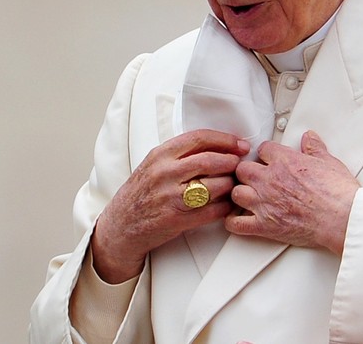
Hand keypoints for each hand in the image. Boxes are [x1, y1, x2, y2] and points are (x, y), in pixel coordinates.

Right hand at [92, 130, 249, 282]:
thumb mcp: (154, 163)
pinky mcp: (177, 219)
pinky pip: (211, 211)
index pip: (199, 138)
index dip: (225, 140)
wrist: (122, 223)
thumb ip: (179, 153)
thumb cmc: (142, 191)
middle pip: (209, 161)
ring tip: (234, 184)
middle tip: (240, 163)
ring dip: (230, 185)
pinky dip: (225, 207)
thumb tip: (215, 145)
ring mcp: (171, 197)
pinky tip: (228, 204)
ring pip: (214, 186)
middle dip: (231, 161)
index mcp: (161, 154)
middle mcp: (166, 173)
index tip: (239, 144)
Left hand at [225, 130, 359, 255]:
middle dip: (246, 173)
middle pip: (242, 169)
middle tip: (254, 178)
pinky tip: (236, 220)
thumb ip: (314, 147)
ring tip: (247, 197)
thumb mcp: (328, 161)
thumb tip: (309, 137)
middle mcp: (269, 179)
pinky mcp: (264, 225)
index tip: (267, 160)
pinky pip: (236, 224)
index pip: (263, 149)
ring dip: (240, 194)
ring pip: (236, 192)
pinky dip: (233, 223)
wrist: (341, 218)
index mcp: (284, 161)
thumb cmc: (337, 192)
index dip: (265, 154)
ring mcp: (264, 202)